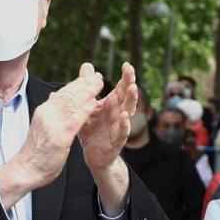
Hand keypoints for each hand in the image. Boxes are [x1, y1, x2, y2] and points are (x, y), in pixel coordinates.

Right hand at [0, 65, 102, 208]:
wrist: (26, 169)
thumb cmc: (36, 151)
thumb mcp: (41, 126)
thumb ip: (49, 111)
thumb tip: (52, 96)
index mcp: (44, 111)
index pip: (62, 93)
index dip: (77, 84)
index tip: (89, 77)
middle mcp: (47, 114)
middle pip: (68, 94)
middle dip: (84, 84)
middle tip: (98, 75)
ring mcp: (52, 124)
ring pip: (72, 103)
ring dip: (87, 92)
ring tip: (99, 84)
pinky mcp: (59, 136)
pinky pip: (74, 120)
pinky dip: (84, 110)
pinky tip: (94, 103)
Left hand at [81, 62, 139, 212]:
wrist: (93, 156)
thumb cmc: (92, 130)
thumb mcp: (87, 106)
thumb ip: (88, 87)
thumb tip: (87, 65)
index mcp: (112, 104)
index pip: (121, 87)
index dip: (125, 76)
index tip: (126, 64)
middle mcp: (119, 113)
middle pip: (127, 96)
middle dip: (130, 83)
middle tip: (130, 71)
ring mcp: (120, 126)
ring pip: (128, 111)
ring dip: (131, 100)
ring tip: (132, 89)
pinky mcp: (117, 140)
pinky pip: (123, 131)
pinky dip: (124, 124)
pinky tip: (124, 116)